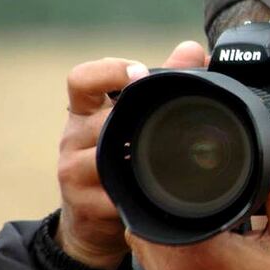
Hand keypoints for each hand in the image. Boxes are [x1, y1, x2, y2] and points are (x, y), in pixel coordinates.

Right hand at [55, 41, 208, 269]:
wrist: (93, 220)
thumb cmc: (119, 160)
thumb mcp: (132, 119)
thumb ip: (163, 82)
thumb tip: (195, 50)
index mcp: (86, 110)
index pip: (81, 79)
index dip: (109, 71)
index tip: (140, 73)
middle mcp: (74, 137)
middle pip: (101, 120)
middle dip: (135, 121)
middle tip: (167, 122)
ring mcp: (73, 171)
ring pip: (103, 159)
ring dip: (137, 159)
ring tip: (165, 159)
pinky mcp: (84, 204)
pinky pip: (113, 196)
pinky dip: (138, 194)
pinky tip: (156, 193)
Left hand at [127, 151, 269, 269]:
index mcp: (202, 249)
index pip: (167, 201)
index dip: (176, 181)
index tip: (196, 174)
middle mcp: (174, 267)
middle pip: (149, 212)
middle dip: (167, 196)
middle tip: (195, 188)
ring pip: (141, 233)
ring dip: (160, 217)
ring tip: (190, 208)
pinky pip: (146, 252)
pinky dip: (160, 237)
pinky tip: (186, 232)